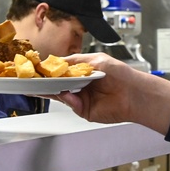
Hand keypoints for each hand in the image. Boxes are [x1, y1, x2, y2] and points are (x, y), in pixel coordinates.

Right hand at [45, 53, 169, 134]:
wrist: (134, 93)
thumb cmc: (121, 74)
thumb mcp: (96, 59)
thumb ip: (75, 61)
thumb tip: (58, 61)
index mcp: (83, 72)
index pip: (62, 70)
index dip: (50, 70)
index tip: (38, 68)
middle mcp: (80, 85)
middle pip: (58, 84)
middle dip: (46, 81)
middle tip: (34, 78)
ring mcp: (81, 98)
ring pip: (61, 95)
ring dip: (52, 91)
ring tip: (42, 85)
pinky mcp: (84, 110)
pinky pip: (71, 104)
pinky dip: (67, 99)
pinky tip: (66, 93)